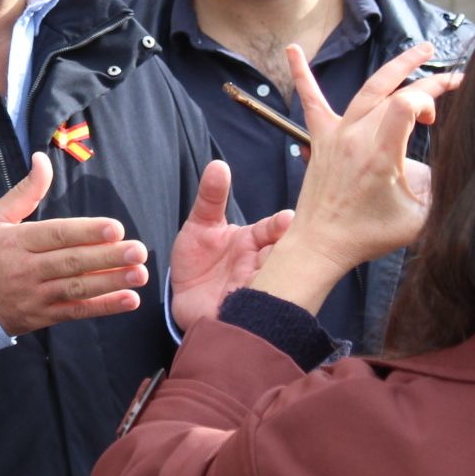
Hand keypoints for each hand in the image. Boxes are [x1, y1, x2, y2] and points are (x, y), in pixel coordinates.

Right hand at [0, 151, 149, 336]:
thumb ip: (25, 190)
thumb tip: (42, 159)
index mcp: (16, 241)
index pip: (56, 235)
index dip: (86, 232)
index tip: (116, 227)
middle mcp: (26, 269)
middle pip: (71, 262)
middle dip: (107, 257)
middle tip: (138, 250)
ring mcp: (35, 296)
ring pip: (77, 289)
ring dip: (111, 282)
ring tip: (140, 274)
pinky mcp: (43, 317)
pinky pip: (76, 312)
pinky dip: (104, 307)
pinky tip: (129, 300)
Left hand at [167, 159, 293, 331]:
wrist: (184, 300)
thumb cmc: (197, 260)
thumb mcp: (200, 225)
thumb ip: (210, 197)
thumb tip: (218, 165)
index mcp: (254, 240)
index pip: (274, 229)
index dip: (280, 225)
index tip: (286, 221)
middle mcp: (261, 263)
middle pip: (284, 254)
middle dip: (289, 251)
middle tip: (290, 247)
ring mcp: (258, 287)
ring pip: (278, 280)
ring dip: (278, 277)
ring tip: (273, 274)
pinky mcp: (250, 310)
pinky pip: (263, 306)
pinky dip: (264, 301)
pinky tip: (260, 298)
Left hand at [252, 43, 461, 309]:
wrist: (323, 243)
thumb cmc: (369, 234)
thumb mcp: (419, 216)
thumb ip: (439, 186)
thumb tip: (450, 163)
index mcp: (381, 152)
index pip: (409, 103)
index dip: (432, 95)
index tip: (442, 109)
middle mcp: (357, 136)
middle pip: (392, 90)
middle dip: (422, 74)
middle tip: (444, 67)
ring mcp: (336, 134)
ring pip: (365, 90)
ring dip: (392, 69)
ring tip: (414, 52)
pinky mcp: (321, 138)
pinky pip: (311, 100)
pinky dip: (301, 73)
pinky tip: (292, 49)